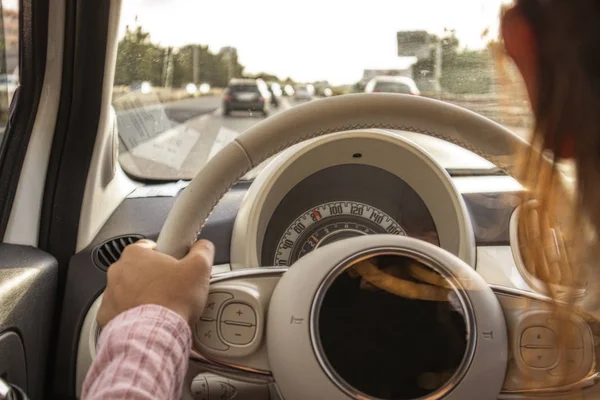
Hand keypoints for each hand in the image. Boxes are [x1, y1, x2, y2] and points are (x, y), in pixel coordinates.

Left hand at [97, 239, 214, 326]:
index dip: (167, 255)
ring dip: (144, 294)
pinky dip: (134, 312)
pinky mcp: (108, 315)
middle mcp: (118, 271)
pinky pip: (122, 309)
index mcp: (135, 254)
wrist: (154, 334)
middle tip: (173, 287)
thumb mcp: (199, 268)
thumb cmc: (171, 301)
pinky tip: (150, 317)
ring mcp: (111, 294)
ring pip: (130, 289)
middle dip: (156, 276)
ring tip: (163, 305)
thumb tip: (203, 247)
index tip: (176, 265)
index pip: (151, 246)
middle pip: (140, 268)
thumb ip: (202, 250)